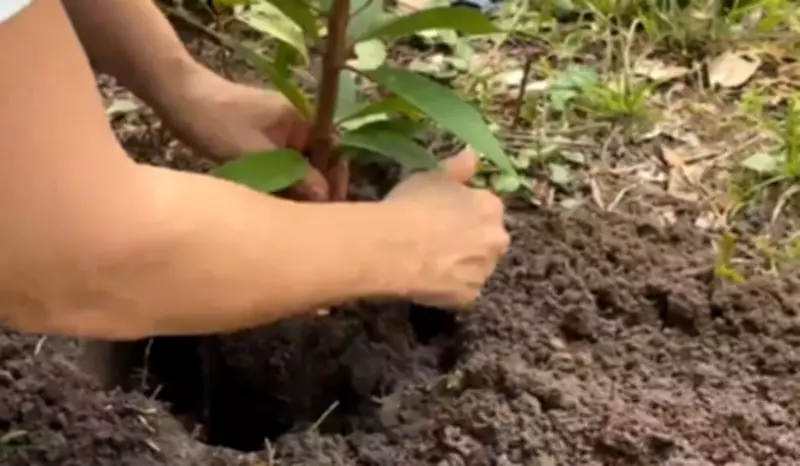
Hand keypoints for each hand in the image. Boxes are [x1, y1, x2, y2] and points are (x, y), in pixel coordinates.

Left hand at [157, 70, 347, 200]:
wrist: (177, 97)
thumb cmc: (217, 121)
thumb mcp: (256, 153)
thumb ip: (295, 176)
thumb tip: (326, 198)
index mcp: (303, 120)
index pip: (333, 154)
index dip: (334, 182)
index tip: (330, 207)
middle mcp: (296, 126)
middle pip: (317, 163)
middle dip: (315, 189)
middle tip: (308, 218)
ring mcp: (278, 134)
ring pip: (297, 168)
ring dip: (295, 189)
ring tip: (291, 216)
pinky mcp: (260, 143)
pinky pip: (279, 167)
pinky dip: (278, 183)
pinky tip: (272, 203)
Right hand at [385, 150, 509, 307]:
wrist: (394, 248)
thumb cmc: (413, 206)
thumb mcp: (433, 176)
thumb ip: (458, 168)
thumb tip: (472, 155)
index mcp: (491, 207)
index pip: (486, 210)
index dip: (464, 213)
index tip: (444, 216)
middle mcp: (496, 239)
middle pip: (487, 240)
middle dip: (470, 241)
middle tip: (438, 241)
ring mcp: (484, 271)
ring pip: (476, 267)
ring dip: (461, 265)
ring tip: (430, 262)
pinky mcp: (469, 297)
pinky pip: (461, 291)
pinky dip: (449, 287)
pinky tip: (427, 280)